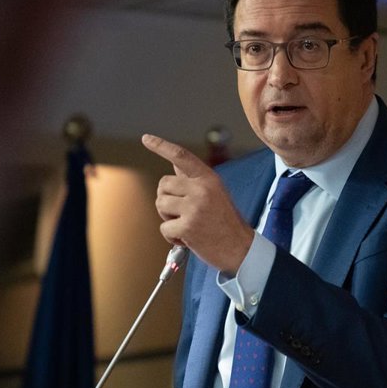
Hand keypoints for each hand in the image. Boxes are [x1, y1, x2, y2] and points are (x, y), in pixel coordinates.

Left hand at [141, 134, 254, 273]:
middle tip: (183, 212)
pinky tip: (187, 238)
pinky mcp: (187, 227)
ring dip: (168, 218)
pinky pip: (164, 228)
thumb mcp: (215, 193)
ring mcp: (194, 207)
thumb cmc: (225, 222)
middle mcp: (201, 189)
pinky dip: (171, 236)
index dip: (161, 146)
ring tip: (187, 224)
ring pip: (161, 204)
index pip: (181, 156)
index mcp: (208, 178)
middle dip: (166, 199)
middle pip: (163, 185)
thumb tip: (175, 163)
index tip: (146, 138)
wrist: (240, 248)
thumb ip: (194, 179)